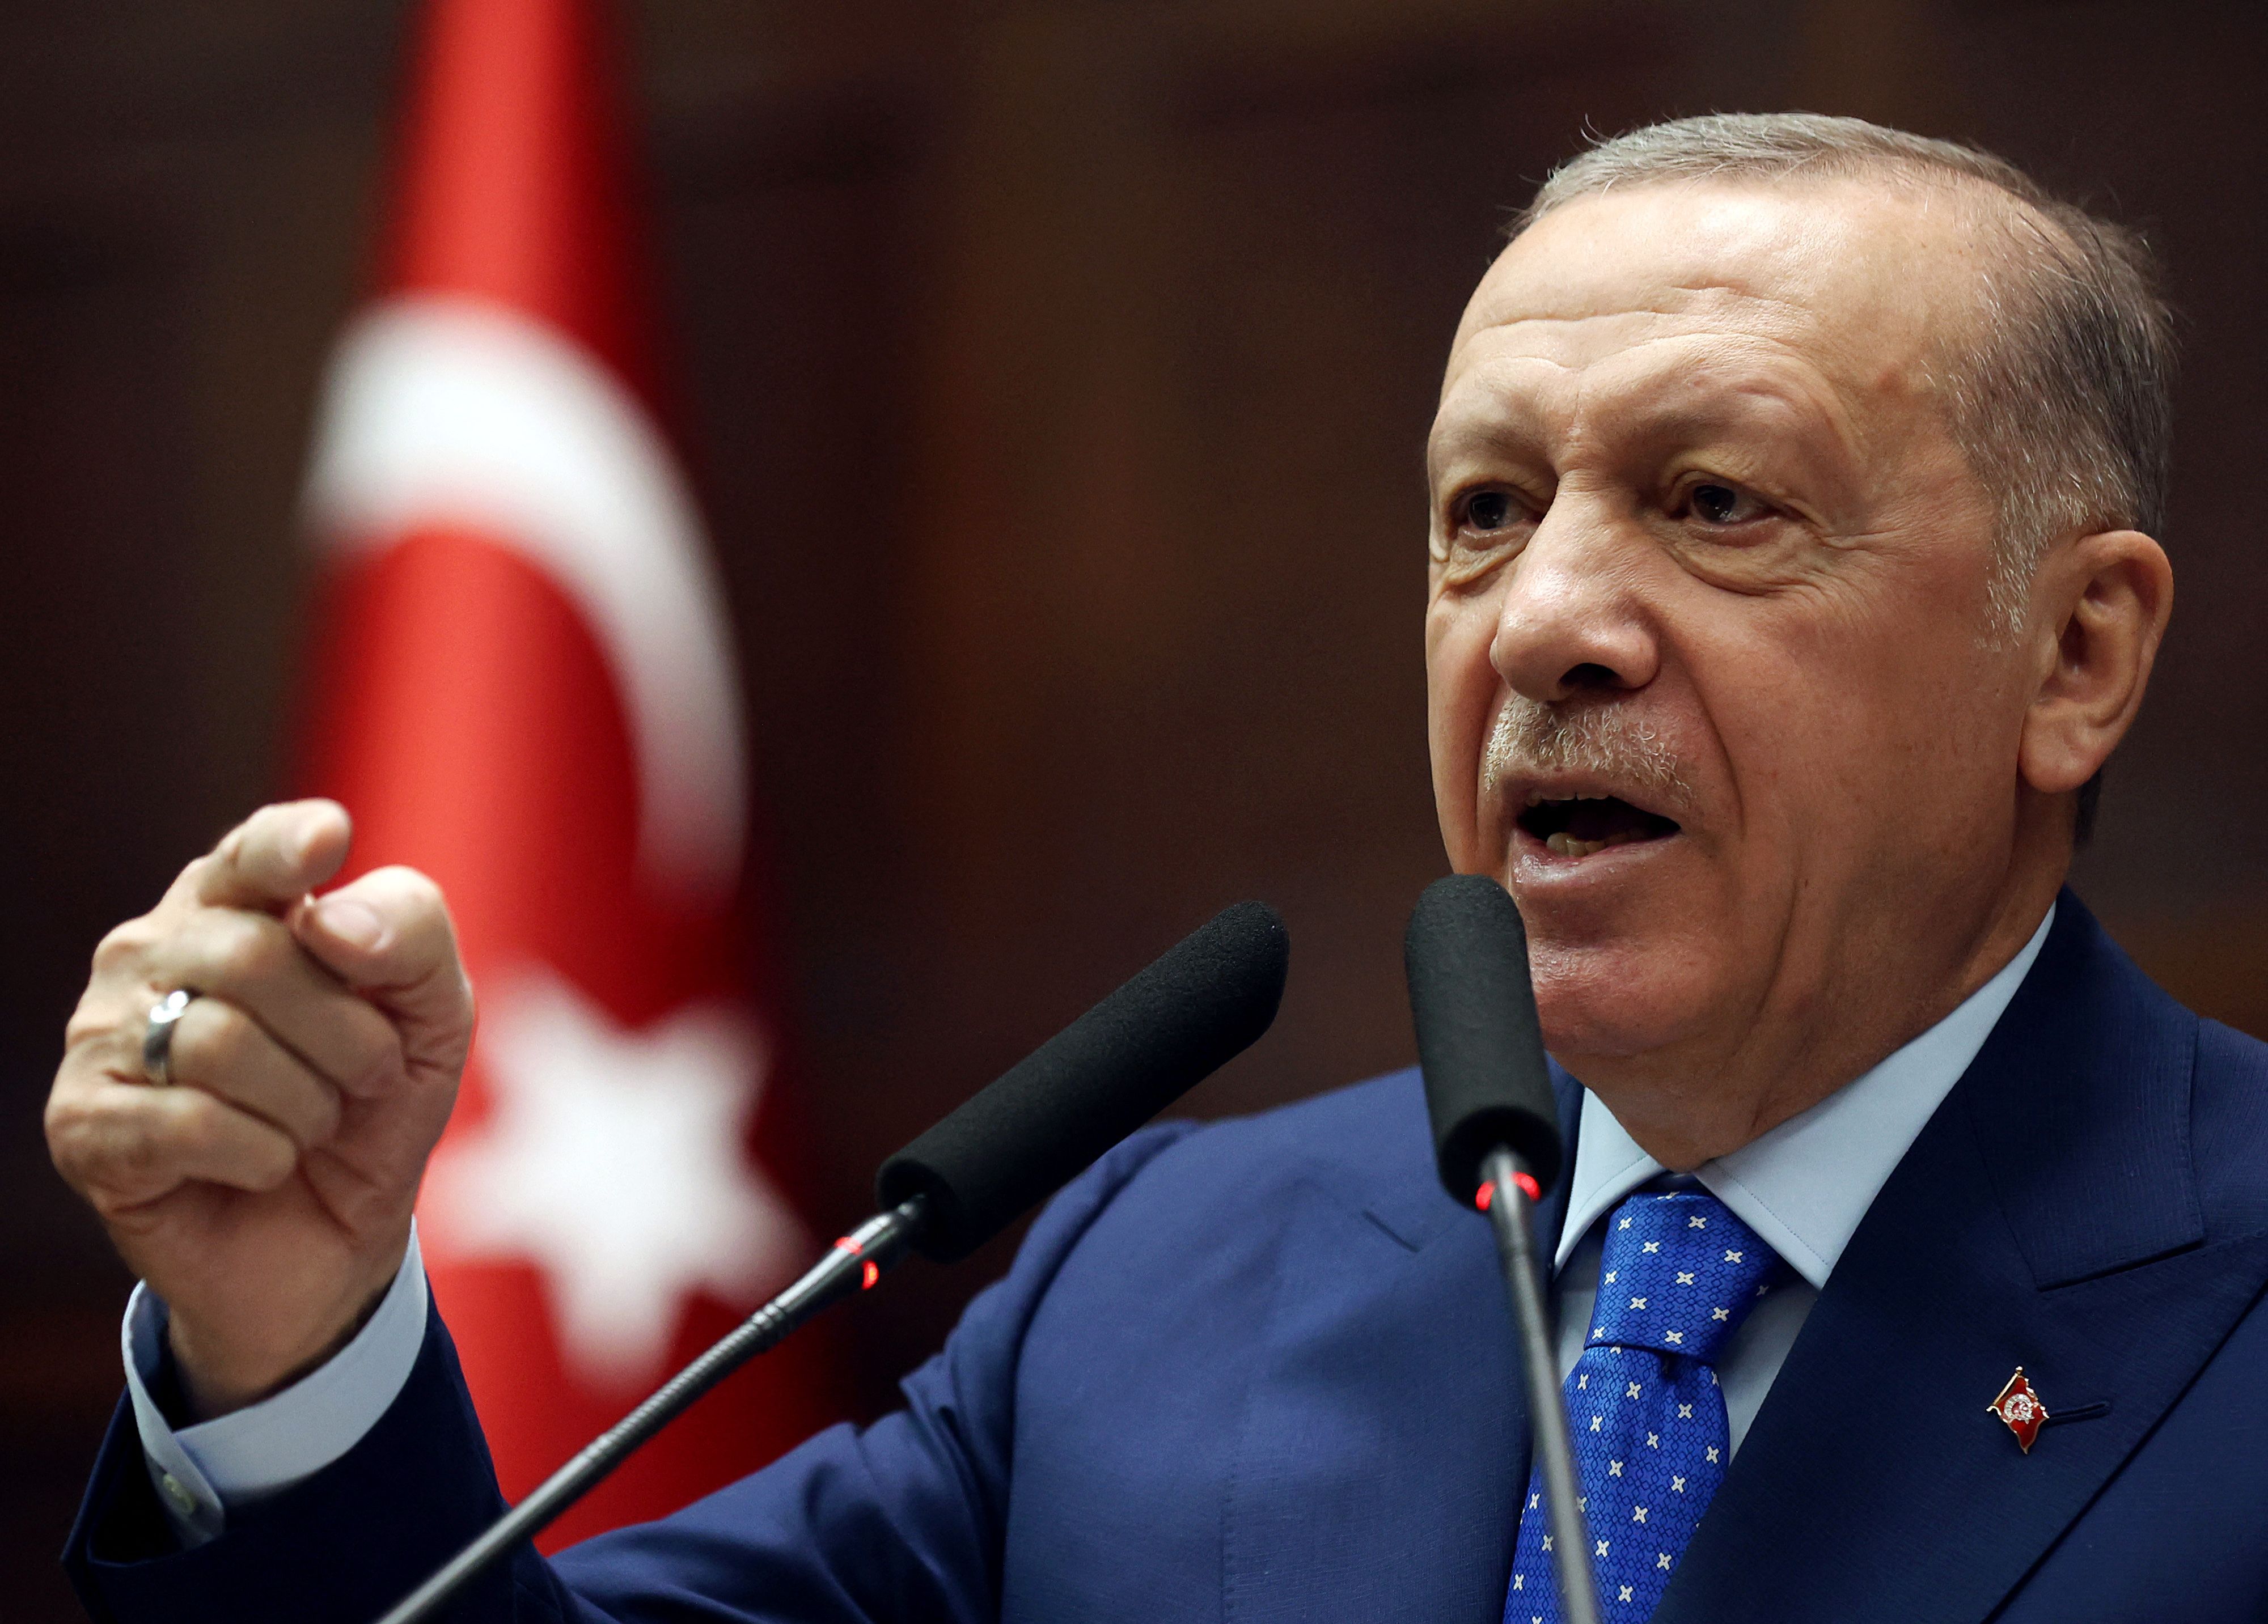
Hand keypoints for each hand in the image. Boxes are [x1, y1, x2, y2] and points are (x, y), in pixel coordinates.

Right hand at [46, 800, 472, 1417]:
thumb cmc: (373, 1105)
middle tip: (367, 1080)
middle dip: (347, 1034)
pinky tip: (264, 1165)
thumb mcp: (434, 1015)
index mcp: (236, 904)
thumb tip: (327, 917)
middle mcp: (153, 951)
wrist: (337, 1240)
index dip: (287, 845)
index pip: (252, 851)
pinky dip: (262, 1154)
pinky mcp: (84, 1123)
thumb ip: (410, 936)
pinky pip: (190, 1123)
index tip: (329, 838)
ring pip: (221, 1040)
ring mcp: (104, 1035)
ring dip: (307, 1102)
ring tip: (311, 1125)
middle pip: (256, 953)